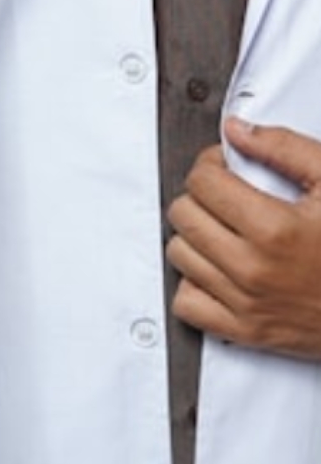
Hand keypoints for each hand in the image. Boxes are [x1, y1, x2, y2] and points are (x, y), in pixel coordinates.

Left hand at [166, 117, 320, 360]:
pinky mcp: (245, 332)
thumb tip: (237, 131)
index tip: (226, 168)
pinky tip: (219, 269)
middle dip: (201, 197)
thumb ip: (284, 149)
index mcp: (275, 229)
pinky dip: (195, 285)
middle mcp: (253, 268)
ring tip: (227, 231)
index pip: (202, 183)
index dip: (212, 166)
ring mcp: (246, 303)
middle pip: (183, 215)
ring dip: (195, 237)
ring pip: (179, 255)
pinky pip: (186, 303)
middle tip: (227, 197)